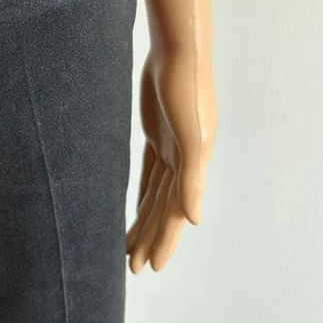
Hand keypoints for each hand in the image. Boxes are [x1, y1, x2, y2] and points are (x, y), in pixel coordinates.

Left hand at [126, 46, 216, 272]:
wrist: (178, 54)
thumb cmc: (187, 92)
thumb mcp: (192, 138)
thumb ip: (192, 178)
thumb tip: (194, 220)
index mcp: (194, 167)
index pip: (176, 214)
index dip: (165, 241)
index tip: (151, 268)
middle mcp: (184, 163)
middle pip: (164, 210)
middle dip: (151, 238)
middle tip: (133, 268)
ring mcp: (169, 149)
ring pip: (154, 195)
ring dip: (144, 221)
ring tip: (128, 247)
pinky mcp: (154, 135)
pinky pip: (147, 174)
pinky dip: (141, 194)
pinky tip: (132, 209)